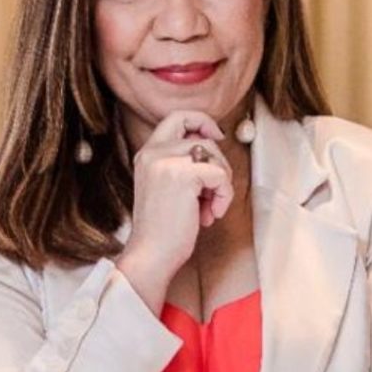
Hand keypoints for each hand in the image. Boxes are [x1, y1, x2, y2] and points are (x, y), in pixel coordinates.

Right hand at [123, 109, 234, 279]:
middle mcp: (153, 152)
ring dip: (221, 182)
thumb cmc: (163, 230)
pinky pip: (220, 174)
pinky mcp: (183, 175)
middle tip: (215, 189)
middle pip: (201, 133)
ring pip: (213, 154)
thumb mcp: (168, 187)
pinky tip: (211, 215)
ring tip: (209, 208)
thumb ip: (183, 164)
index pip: (177, 117)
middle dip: (218, 159)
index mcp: (147, 154)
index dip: (202, 122)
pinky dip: (224, 195)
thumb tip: (213, 145)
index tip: (215, 138)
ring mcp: (166, 161)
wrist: (151, 255)